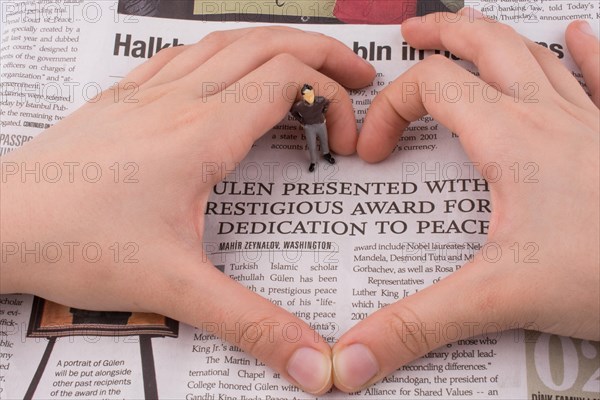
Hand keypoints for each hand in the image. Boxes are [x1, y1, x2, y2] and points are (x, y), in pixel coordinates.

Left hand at [0, 27, 374, 394]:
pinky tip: (224, 73)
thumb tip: (316, 365)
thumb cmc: (74, 245)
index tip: (347, 140)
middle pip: (267, 46)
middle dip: (323, 54)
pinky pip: (182, 54)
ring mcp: (146, 94)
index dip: (333, 98)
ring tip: (305, 65)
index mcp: (201, 134)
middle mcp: (178, 100)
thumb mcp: (175, 289)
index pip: (288, 82)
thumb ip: (252, 323)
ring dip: (275, 46)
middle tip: (357, 76)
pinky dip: (221, 53)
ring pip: (226, 42)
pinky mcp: (122, 101)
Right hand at [333, 11, 598, 391]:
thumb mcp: (497, 300)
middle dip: (440, 34)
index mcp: (512, 141)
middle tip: (409, 33)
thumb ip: (417, 324)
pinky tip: (579, 34)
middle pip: (485, 46)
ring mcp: (591, 123)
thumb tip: (348, 357)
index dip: (389, 110)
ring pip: (535, 55)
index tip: (374, 155)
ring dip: (494, 38)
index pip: (431, 88)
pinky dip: (587, 51)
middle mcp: (550, 118)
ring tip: (466, 33)